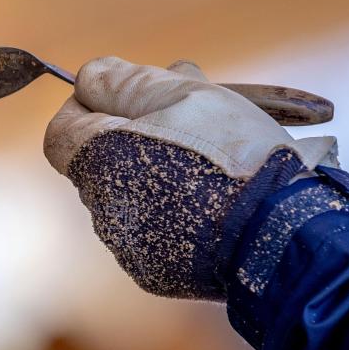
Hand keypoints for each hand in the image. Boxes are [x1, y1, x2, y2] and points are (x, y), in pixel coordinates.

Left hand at [44, 57, 336, 299]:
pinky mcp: (156, 272)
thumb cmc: (234, 155)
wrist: (286, 235)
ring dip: (154, 167)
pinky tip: (211, 194)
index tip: (129, 96)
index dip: (90, 105)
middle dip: (133, 131)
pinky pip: (152, 227)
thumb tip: (87, 77)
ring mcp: (127, 245)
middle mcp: (101, 208)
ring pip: (128, 192)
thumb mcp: (182, 94)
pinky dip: (172, 207)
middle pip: (99, 159)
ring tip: (207, 152)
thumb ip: (124, 81)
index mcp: (97, 161)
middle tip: (184, 113)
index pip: (62, 128)